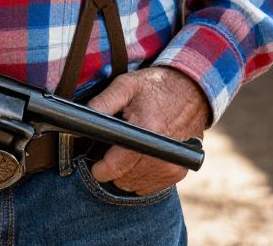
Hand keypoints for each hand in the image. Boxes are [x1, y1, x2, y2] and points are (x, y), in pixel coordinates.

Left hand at [87, 67, 209, 194]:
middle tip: (114, 146)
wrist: (191, 91)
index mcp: (147, 131)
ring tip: (129, 148)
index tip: (95, 163)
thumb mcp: (126, 85)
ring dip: (126, 172)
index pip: (116, 166)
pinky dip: (140, 176)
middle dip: (112, 166)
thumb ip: (103, 103)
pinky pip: (149, 186)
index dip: (100, 168)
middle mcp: (161, 154)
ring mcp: (172, 166)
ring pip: (134, 185)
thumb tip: (81, 118)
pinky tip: (140, 156)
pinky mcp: (178, 172)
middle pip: (123, 178)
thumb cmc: (155, 86)